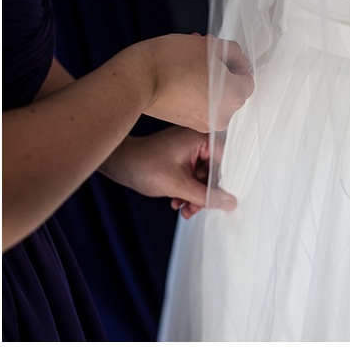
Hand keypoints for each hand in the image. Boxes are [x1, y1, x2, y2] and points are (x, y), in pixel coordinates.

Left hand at [100, 126, 236, 218]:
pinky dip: (186, 191)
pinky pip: (191, 177)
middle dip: (205, 194)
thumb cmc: (144, 166)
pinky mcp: (179, 159)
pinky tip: (177, 202)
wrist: (119, 165)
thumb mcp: (179, 186)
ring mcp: (186, 150)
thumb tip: (230, 202)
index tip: (224, 199)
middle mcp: (195, 141)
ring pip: (202, 178)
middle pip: (214, 172)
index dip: (225, 182)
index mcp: (199, 138)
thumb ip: (206, 196)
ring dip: (195, 196)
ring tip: (185, 209)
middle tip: (197, 208)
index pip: (226, 161)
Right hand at [134, 34, 253, 131]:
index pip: (247, 77)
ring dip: (205, 80)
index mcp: (234, 97)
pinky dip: (193, 92)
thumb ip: (233, 52)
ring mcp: (203, 122)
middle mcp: (222, 116)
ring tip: (186, 64)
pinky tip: (178, 77)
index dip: (233, 61)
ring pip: (213, 96)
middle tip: (199, 56)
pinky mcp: (185, 123)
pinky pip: (199, 105)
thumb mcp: (210, 45)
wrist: (137, 79)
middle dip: (218, 71)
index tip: (218, 55)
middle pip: (230, 89)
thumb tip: (236, 59)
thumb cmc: (170, 61)